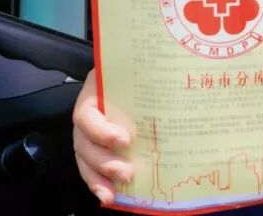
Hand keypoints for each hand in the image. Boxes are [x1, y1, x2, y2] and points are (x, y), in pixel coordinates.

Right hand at [71, 68, 136, 203]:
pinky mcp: (98, 148)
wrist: (137, 68)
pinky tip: (109, 196)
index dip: (101, 131)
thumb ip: (149, 74)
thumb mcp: (138, 67)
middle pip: (84, 142)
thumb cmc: (138, 69)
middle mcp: (88, 114)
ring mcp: (90, 133)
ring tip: (115, 191)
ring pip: (85, 159)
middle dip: (103, 161)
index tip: (124, 140)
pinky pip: (91, 169)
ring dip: (99, 178)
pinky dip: (98, 184)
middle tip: (127, 172)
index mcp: (94, 92)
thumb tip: (178, 82)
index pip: (86, 114)